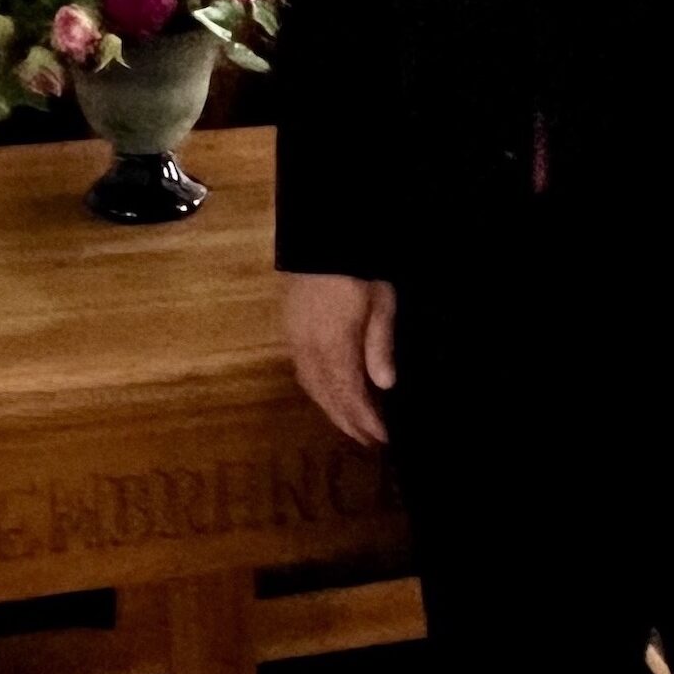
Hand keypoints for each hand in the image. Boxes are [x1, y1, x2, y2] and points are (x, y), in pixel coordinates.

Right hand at [283, 273, 396, 446]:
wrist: (321, 234)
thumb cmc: (357, 266)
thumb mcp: (380, 300)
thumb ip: (380, 343)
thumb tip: (384, 385)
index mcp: (333, 344)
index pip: (348, 394)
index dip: (365, 419)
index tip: (382, 437)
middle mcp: (309, 348)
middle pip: (327, 395)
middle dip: (348, 421)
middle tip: (369, 439)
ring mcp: (294, 338)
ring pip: (311, 386)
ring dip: (331, 408)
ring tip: (352, 422)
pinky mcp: (289, 328)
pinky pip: (301, 370)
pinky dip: (317, 389)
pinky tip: (328, 392)